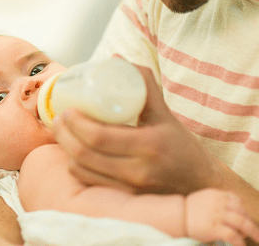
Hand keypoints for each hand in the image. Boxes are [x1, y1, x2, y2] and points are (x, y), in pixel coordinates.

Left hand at [52, 66, 220, 194]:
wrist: (200, 184)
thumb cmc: (182, 146)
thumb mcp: (165, 113)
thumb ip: (144, 84)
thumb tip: (117, 59)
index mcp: (148, 145)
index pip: (99, 137)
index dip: (76, 123)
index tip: (67, 109)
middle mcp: (137, 170)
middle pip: (85, 154)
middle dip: (64, 134)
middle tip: (58, 118)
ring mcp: (129, 188)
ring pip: (82, 170)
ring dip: (66, 150)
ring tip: (62, 132)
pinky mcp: (124, 198)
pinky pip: (89, 182)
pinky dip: (76, 165)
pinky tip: (74, 152)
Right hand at [185, 189, 258, 245]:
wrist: (179, 215)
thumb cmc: (191, 208)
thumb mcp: (205, 197)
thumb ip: (218, 200)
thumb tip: (233, 209)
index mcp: (217, 194)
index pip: (237, 200)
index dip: (244, 210)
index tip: (246, 218)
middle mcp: (219, 203)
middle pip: (242, 212)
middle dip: (252, 223)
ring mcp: (217, 215)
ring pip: (241, 222)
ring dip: (252, 231)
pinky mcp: (215, 228)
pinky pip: (232, 235)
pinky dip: (240, 242)